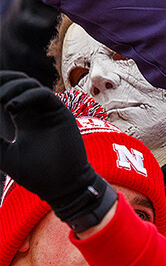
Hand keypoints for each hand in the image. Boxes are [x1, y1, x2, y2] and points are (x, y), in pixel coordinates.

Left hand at [0, 71, 116, 230]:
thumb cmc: (34, 174)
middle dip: (4, 81)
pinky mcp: (60, 113)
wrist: (60, 185)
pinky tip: (12, 107)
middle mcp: (35, 112)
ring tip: (1, 100)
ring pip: (30, 85)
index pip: (8, 95)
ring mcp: (48, 111)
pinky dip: (27, 95)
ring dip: (13, 87)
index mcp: (22, 119)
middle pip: (19, 84)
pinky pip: (43, 94)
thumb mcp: (4, 155)